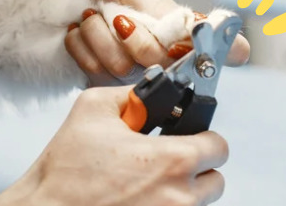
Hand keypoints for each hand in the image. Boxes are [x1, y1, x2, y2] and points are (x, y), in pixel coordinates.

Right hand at [0, 86, 228, 205]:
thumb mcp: (93, 108)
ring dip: (183, 190)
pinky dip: (165, 205)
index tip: (186, 136)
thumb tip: (151, 92)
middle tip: (168, 159)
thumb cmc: (67, 165)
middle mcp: (180, 197)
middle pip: (215, 181)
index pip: (219, 147)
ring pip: (198, 203)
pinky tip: (138, 197)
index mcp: (173, 160)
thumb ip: (132, 93)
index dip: (203, 137)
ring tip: (148, 180)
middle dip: (197, 167)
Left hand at [65, 0, 249, 83]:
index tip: (160, 35)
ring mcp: (125, 82)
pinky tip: (80, 33)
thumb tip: (244, 51)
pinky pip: (89, 69)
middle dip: (129, 31)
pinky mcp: (96, 86)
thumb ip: (184, 21)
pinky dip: (81, 43)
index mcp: (176, 47)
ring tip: (95, 19)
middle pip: (152, 61)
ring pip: (117, 66)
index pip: (199, 62)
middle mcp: (156, 70)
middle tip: (117, 16)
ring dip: (99, 33)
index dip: (182, 51)